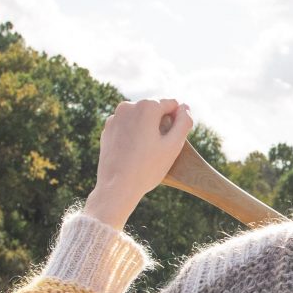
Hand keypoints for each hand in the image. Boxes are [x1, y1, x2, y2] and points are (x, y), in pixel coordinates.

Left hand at [82, 98, 191, 227]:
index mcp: (147, 106)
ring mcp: (115, 117)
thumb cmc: (147, 168)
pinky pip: (127, 127)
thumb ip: (184, 122)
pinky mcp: (107, 129)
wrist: (116, 187)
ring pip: (140, 118)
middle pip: (154, 109)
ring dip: (147, 129)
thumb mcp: (173, 145)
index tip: (173, 140)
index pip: (172, 104)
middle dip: (160, 124)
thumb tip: (185, 107)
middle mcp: (128, 106)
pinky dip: (133, 135)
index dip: (177, 121)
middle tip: (160, 148)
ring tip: (146, 152)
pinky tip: (134, 153)